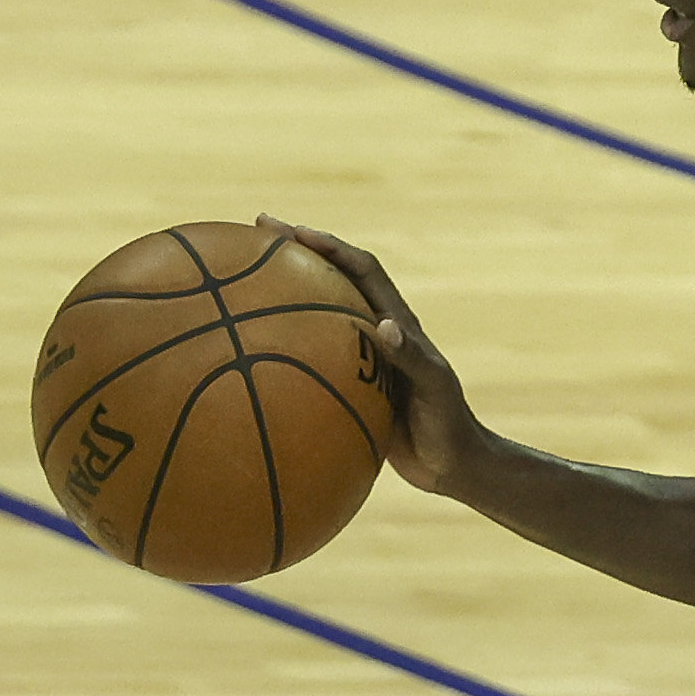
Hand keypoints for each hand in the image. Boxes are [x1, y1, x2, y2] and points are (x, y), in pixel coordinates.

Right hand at [257, 213, 486, 493]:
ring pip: (318, 315)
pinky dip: (285, 350)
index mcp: (397, 321)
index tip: (291, 231)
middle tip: (257, 233)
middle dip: (297, 251)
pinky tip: (250, 356)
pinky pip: (312, 359)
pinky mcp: (352, 385)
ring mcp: (362, 356)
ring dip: (286, 295)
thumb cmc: (448, 423)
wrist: (452, 464)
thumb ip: (411, 357)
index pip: (361, 268)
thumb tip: (383, 326)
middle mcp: (376, 330)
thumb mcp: (434, 388)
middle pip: (332, 278)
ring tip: (242, 282)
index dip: (329, 245)